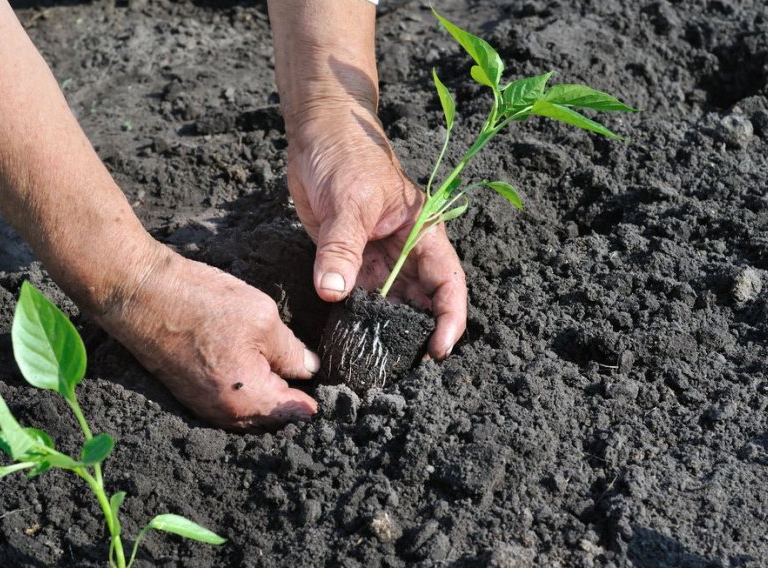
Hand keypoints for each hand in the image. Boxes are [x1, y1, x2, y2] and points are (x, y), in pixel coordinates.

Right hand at [96, 245, 318, 430]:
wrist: (140, 293)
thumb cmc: (201, 302)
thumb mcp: (262, 318)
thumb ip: (292, 351)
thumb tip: (310, 369)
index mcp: (248, 398)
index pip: (295, 412)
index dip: (316, 398)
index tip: (332, 388)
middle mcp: (225, 413)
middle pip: (272, 418)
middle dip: (293, 401)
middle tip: (312, 376)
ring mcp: (204, 406)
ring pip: (251, 412)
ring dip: (269, 397)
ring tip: (287, 371)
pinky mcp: (191, 393)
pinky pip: (230, 402)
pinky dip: (247, 391)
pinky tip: (256, 367)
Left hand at [285, 103, 467, 358]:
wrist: (317, 133)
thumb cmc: (346, 155)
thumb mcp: (348, 201)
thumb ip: (341, 248)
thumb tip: (333, 292)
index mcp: (424, 232)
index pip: (448, 283)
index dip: (450, 319)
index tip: (438, 350)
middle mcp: (406, 250)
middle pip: (422, 301)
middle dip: (417, 333)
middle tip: (401, 366)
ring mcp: (378, 257)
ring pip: (391, 303)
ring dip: (385, 328)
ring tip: (376, 360)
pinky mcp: (351, 259)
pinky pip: (359, 295)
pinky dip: (356, 316)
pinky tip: (349, 337)